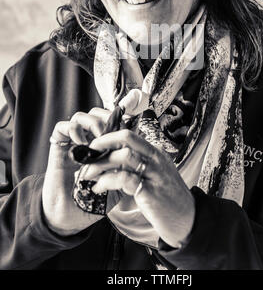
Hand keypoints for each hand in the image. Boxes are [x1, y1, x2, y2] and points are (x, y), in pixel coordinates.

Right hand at [42, 107, 119, 235]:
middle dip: (106, 118)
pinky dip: (73, 129)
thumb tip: (136, 150)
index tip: (127, 131)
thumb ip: (125, 167)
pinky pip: (62, 127)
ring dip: (92, 123)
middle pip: (96, 114)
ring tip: (98, 138)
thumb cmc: (93, 201)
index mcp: (102, 147)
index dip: (119, 121)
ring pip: (81, 116)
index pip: (111, 121)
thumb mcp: (116, 183)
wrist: (70, 217)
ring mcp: (72, 143)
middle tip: (112, 134)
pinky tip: (81, 143)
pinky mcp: (58, 147)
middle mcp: (87, 141)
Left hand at [80, 129, 195, 247]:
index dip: (108, 137)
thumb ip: (138, 166)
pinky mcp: (150, 192)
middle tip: (87, 154)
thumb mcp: (155, 175)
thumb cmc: (167, 199)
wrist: (187, 220)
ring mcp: (154, 174)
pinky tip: (98, 188)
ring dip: (100, 164)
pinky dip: (106, 182)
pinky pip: (123, 179)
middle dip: (102, 143)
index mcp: (155, 153)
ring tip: (88, 174)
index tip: (94, 146)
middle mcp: (156, 159)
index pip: (129, 135)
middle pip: (126, 138)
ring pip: (123, 157)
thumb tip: (111, 160)